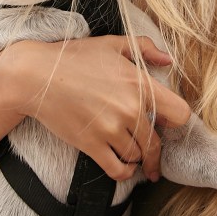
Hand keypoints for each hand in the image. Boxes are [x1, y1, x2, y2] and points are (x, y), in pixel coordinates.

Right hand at [0, 36, 189, 180]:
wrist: (36, 76)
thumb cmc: (73, 57)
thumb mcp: (112, 43)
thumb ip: (145, 48)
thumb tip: (168, 60)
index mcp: (140, 84)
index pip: (180, 114)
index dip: (177, 122)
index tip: (168, 125)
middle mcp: (130, 109)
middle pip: (157, 143)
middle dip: (156, 150)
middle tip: (153, 155)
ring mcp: (111, 129)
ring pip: (138, 156)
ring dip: (138, 159)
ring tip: (135, 157)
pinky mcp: (92, 145)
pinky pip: (118, 169)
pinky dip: (125, 172)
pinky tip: (125, 167)